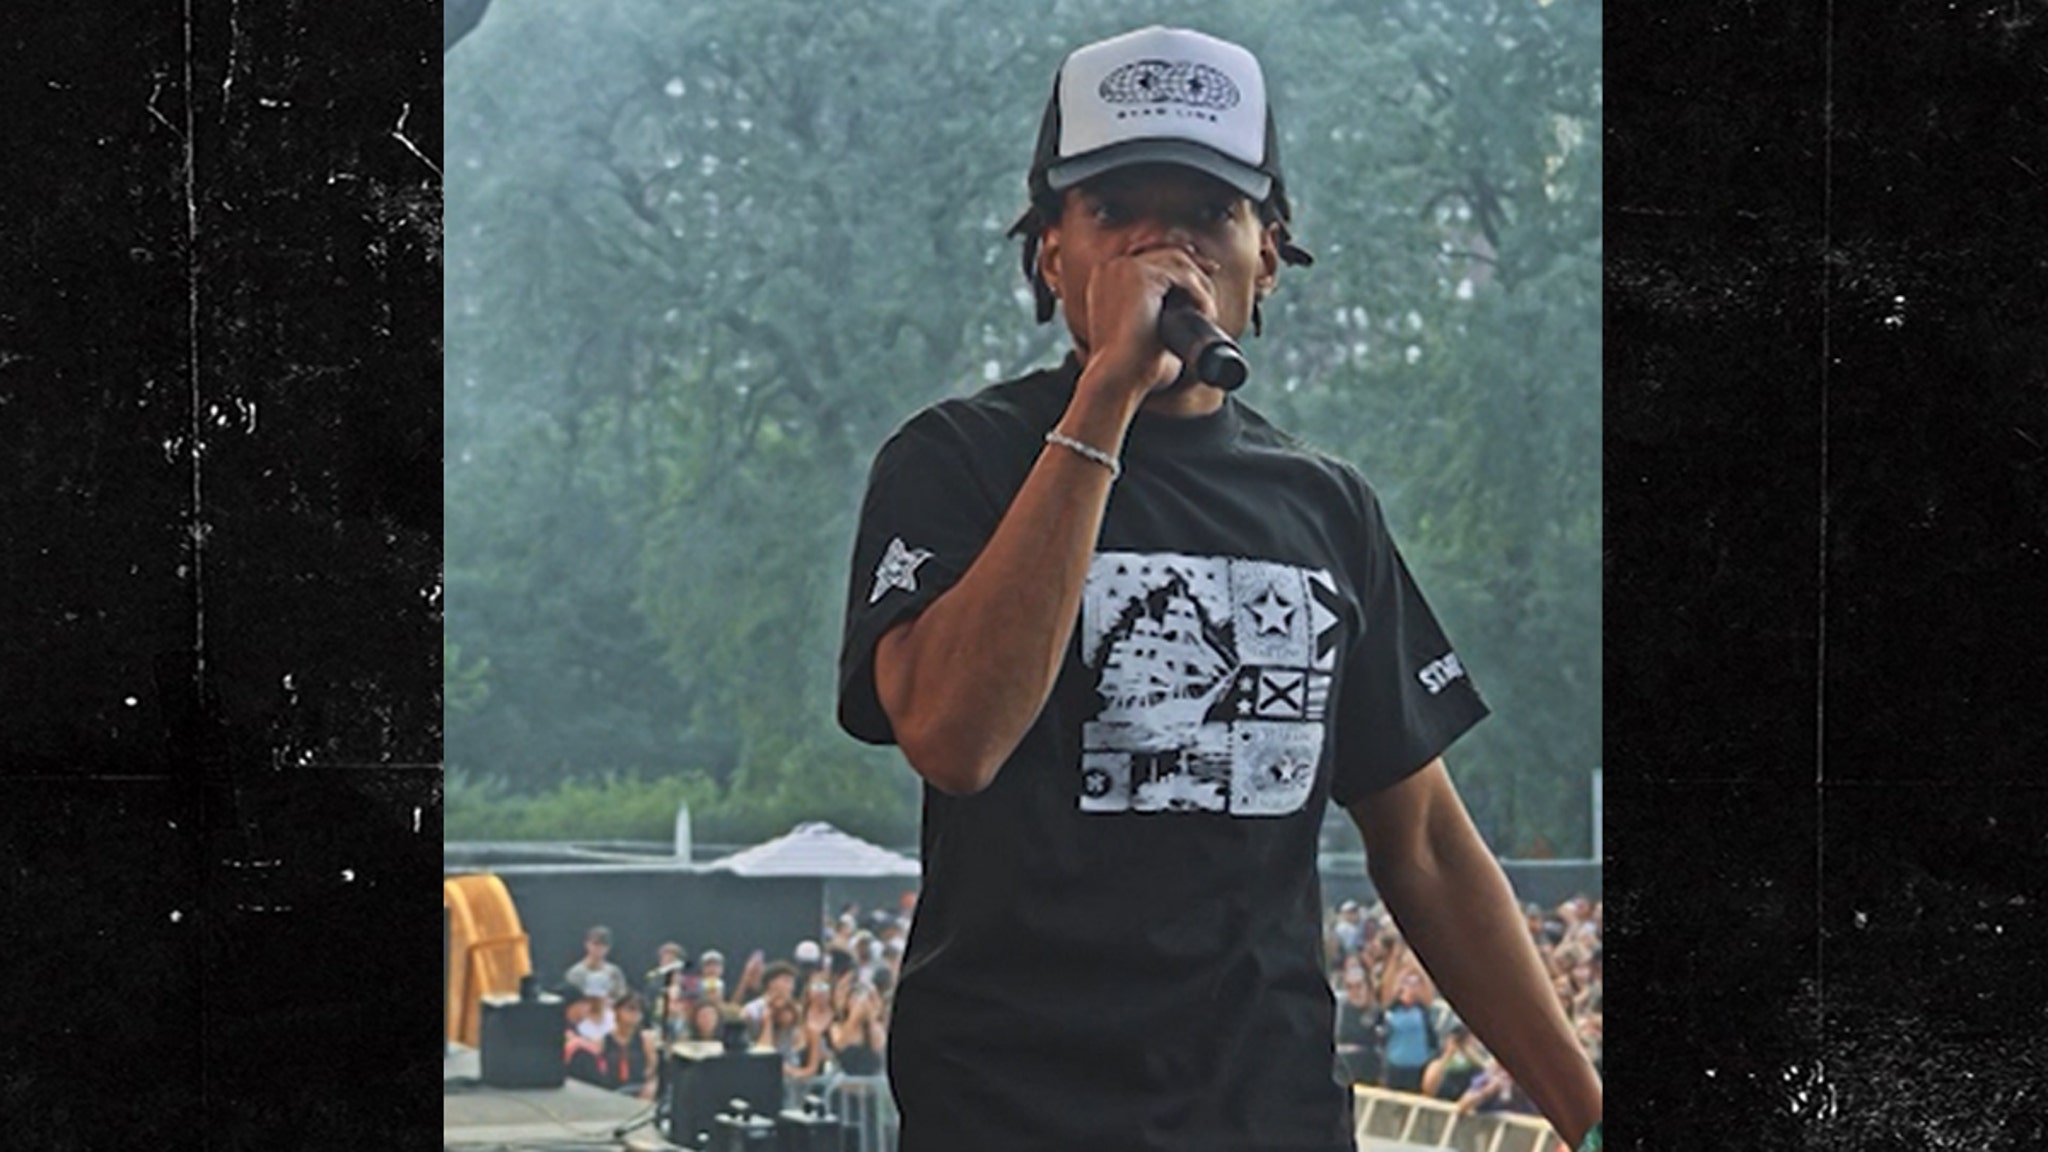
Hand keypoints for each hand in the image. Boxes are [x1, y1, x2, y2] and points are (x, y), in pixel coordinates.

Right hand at [1076, 244, 1220, 400]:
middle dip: (1196, 269)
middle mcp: (1111, 268)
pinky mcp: (1141, 275)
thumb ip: (1162, 314)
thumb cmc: (1130, 368)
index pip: (1150, 257)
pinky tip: (1205, 313)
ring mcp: (1124, 268)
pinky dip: (1200, 294)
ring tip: (1208, 313)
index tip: (1202, 283)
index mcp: (1107, 280)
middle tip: (1213, 290)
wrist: (1117, 379)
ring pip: (1178, 261)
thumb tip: (1192, 312)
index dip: (1180, 267)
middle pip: (1166, 252)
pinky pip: (1183, 274)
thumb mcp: (1145, 332)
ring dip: (1201, 286)